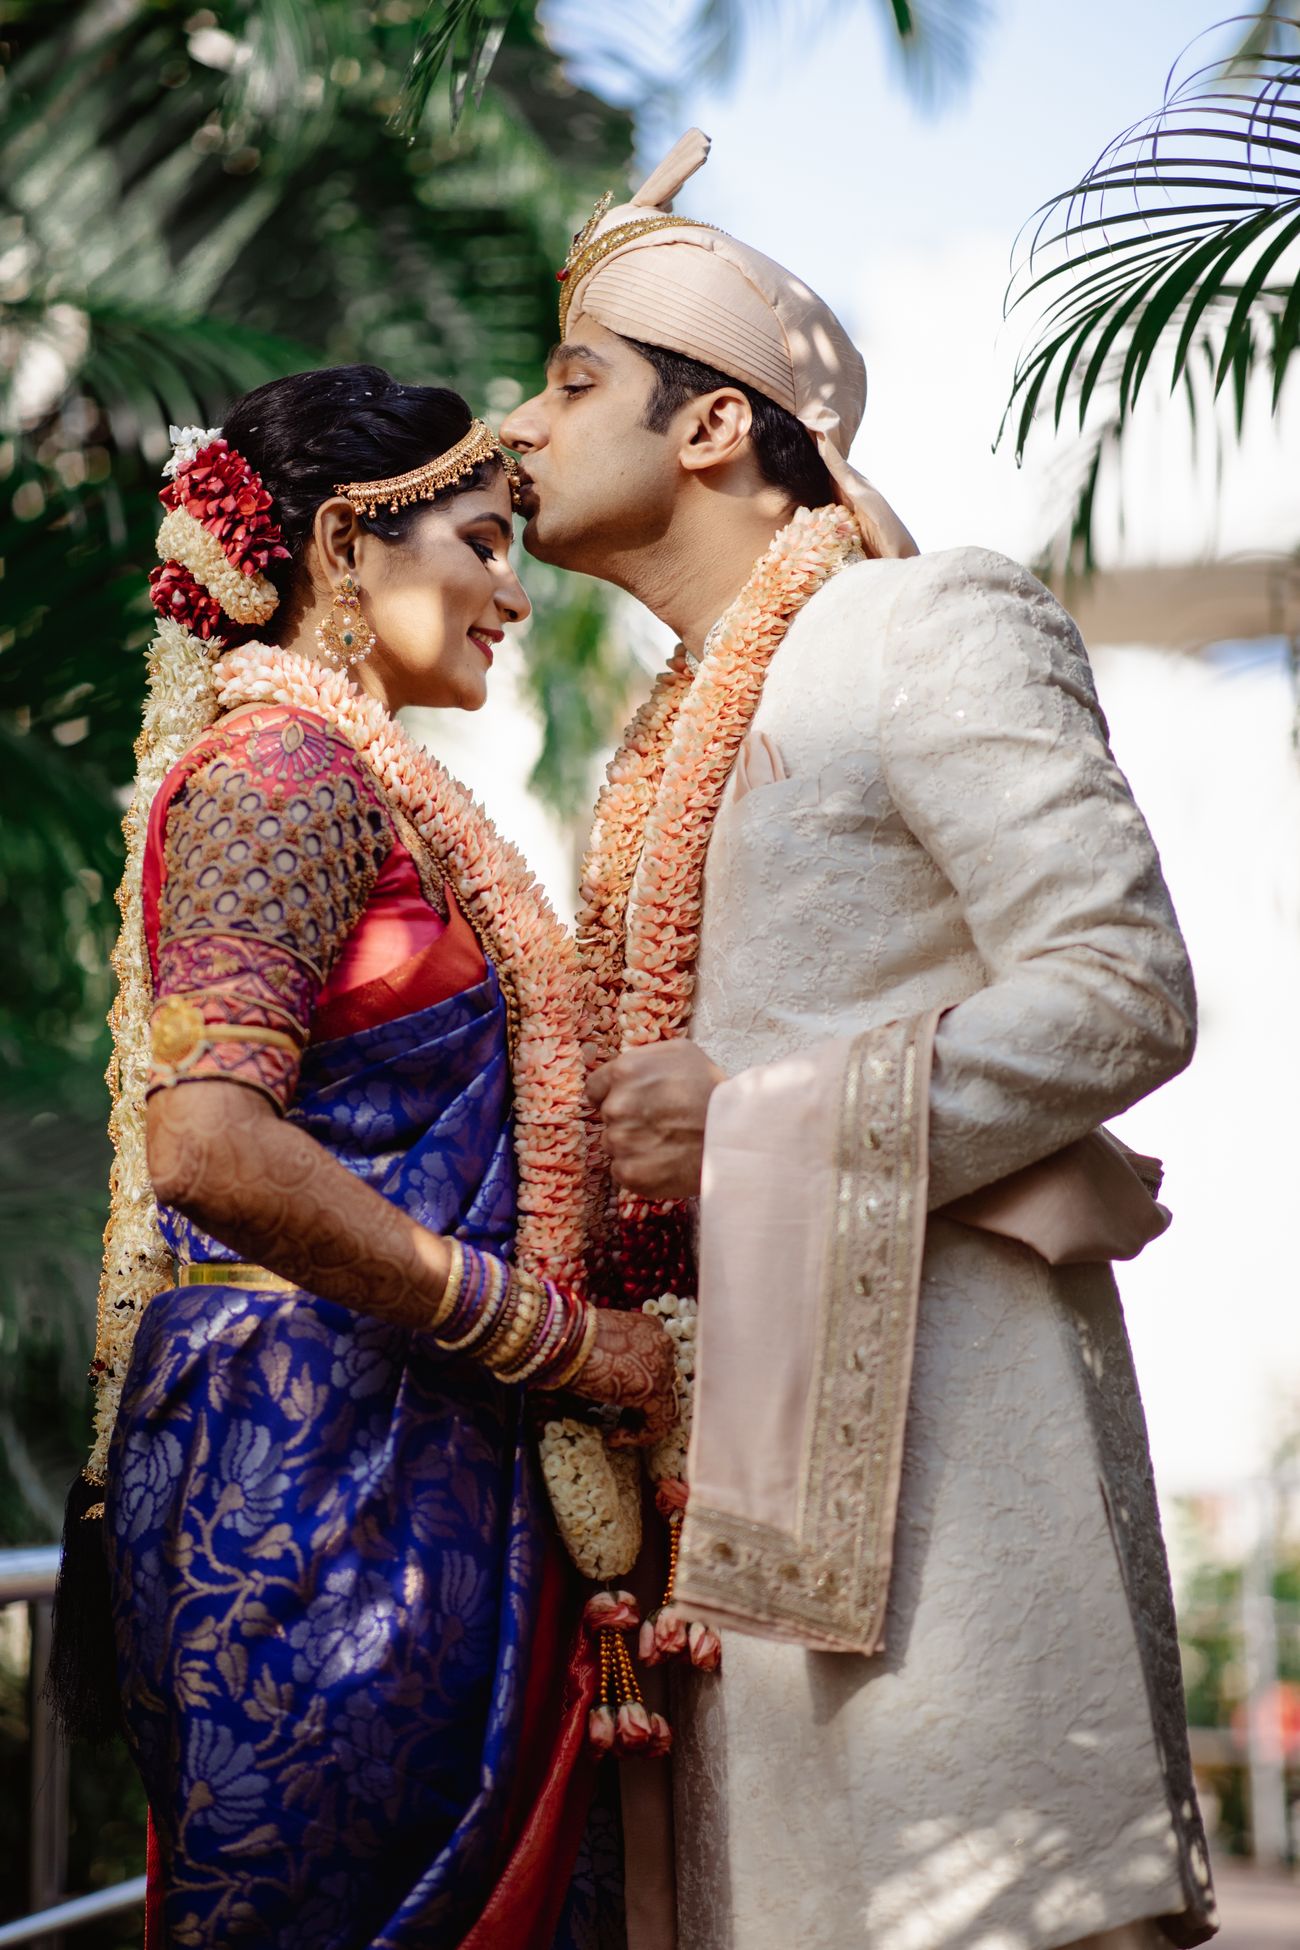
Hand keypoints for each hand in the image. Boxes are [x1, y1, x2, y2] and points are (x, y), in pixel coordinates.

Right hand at [566, 1309, 678, 1448]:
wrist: (567, 1338)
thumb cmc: (570, 1339)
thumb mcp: (598, 1344)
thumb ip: (611, 1360)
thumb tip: (603, 1390)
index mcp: (649, 1327)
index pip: (656, 1360)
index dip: (639, 1383)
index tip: (619, 1399)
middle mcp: (661, 1343)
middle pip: (662, 1382)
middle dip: (641, 1404)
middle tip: (619, 1418)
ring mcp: (662, 1366)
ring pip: (663, 1405)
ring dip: (639, 1423)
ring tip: (615, 1433)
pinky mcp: (654, 1390)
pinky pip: (657, 1423)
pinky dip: (638, 1436)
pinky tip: (613, 1438)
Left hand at [587, 1041, 725, 1200]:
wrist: (736, 1134)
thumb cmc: (712, 1089)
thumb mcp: (680, 1052)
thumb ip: (642, 1058)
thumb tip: (620, 1072)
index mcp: (624, 1071)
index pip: (595, 1087)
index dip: (614, 1095)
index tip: (634, 1103)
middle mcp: (616, 1106)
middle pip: (607, 1117)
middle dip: (628, 1120)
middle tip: (660, 1123)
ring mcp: (621, 1141)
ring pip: (614, 1145)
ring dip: (633, 1145)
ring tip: (667, 1142)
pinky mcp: (630, 1172)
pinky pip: (623, 1170)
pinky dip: (640, 1170)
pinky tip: (664, 1161)